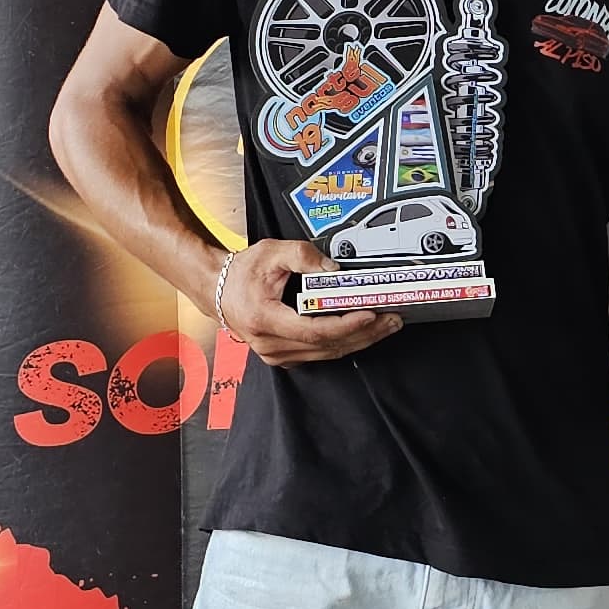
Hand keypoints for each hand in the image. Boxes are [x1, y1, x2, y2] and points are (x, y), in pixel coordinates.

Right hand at [211, 236, 398, 365]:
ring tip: (385, 325)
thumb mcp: (271, 251)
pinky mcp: (283, 356)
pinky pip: (320, 354)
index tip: (370, 314)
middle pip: (327, 346)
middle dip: (364, 333)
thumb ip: (303, 255)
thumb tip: (333, 269)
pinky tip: (362, 332)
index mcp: (265, 319)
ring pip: (327, 354)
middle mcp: (270, 343)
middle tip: (391, 320)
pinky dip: (344, 343)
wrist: (217, 290)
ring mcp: (276, 354)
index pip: (314, 330)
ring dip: (359, 340)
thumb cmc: (242, 273)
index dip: (347, 325)